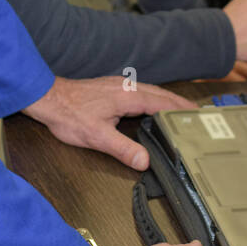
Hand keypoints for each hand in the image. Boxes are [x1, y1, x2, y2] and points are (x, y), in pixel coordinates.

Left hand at [22, 76, 195, 170]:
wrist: (48, 97)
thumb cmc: (69, 115)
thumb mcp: (97, 137)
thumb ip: (123, 149)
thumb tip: (144, 161)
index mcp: (128, 96)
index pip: (162, 103)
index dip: (181, 111)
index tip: (198, 116)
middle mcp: (127, 86)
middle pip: (161, 94)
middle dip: (179, 104)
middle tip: (197, 114)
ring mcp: (120, 84)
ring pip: (151, 91)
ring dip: (167, 100)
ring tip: (180, 111)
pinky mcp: (112, 86)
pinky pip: (141, 90)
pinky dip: (154, 98)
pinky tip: (152, 106)